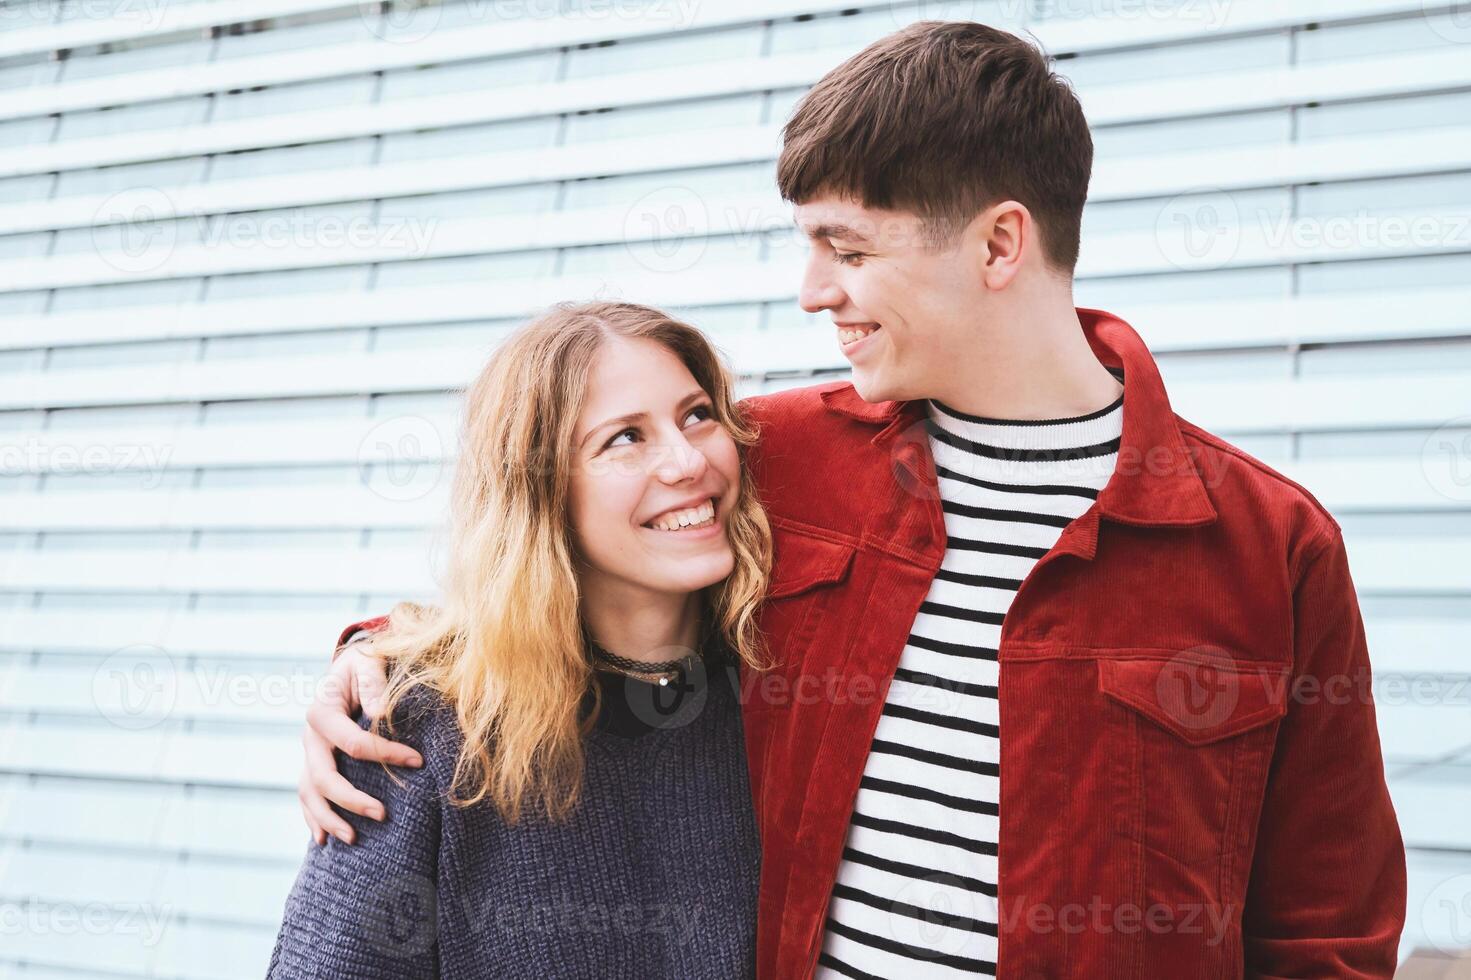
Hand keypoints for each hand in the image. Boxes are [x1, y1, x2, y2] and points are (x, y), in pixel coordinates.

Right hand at [298, 637, 422, 844]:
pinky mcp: (313, 763)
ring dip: (329, 818)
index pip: (353, 743)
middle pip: (324, 777)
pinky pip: (307, 796)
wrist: (348, 667)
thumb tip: (380, 712)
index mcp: (322, 711)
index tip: (418, 761)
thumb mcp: (369, 662)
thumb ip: (374, 683)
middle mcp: (310, 736)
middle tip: (383, 814)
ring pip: (310, 793)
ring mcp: (309, 753)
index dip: (385, 754)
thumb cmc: (364, 664)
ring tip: (354, 838)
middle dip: (351, 799)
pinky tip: (324, 840)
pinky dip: (313, 818)